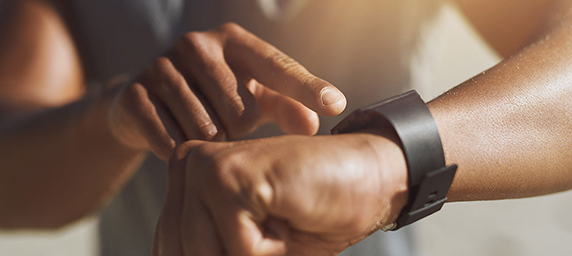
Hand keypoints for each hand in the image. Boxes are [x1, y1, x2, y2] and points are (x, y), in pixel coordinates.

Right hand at [108, 23, 346, 158]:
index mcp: (234, 42)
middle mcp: (197, 45)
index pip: (277, 68)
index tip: (335, 105)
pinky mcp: (134, 94)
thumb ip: (286, 105)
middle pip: (240, 114)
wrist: (145, 102)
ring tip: (201, 131)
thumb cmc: (214, 96)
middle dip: (237, 132)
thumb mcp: (253, 96)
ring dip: (210, 144)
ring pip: (206, 130)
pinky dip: (180, 150)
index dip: (307, 88)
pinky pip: (172, 141)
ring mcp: (162, 66)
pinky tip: (176, 138)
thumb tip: (314, 125)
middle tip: (224, 125)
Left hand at [152, 133, 407, 255]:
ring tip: (280, 220)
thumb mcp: (248, 248)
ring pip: (204, 255)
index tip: (256, 234)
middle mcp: (187, 164)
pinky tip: (288, 211)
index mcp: (185, 178)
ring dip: (254, 253)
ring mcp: (206, 166)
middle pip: (183, 254)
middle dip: (239, 253)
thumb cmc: (312, 215)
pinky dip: (271, 249)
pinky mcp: (231, 175)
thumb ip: (205, 253)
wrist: (370, 179)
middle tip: (273, 225)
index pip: (168, 250)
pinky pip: (239, 249)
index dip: (216, 255)